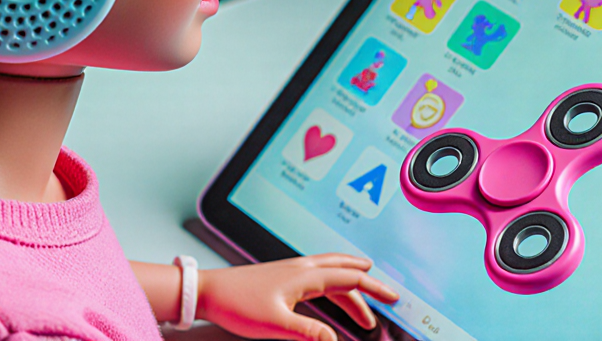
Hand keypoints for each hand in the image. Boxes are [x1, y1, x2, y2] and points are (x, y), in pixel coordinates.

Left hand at [195, 253, 399, 340]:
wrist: (207, 291)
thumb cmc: (236, 303)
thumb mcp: (276, 325)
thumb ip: (308, 333)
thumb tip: (336, 340)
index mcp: (304, 275)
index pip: (350, 278)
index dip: (375, 288)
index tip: (394, 297)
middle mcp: (301, 268)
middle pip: (344, 271)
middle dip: (367, 284)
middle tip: (387, 297)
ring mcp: (290, 271)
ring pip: (330, 275)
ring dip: (350, 289)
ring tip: (362, 312)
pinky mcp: (280, 278)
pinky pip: (316, 278)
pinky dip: (332, 287)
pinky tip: (329, 298)